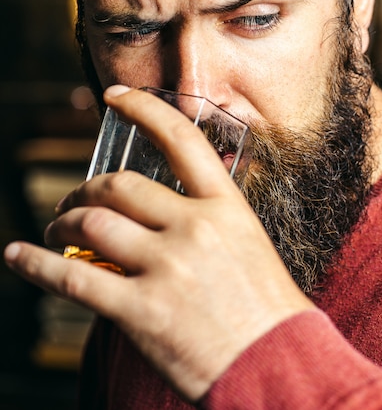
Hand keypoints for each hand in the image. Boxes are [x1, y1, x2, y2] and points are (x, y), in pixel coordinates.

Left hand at [4, 85, 313, 401]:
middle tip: (75, 199)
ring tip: (56, 228)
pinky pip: (71, 277)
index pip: (182, 141)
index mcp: (227, 209)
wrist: (278, 363)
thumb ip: (208, 224)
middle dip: (87, 188)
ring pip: (90, 223)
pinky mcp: (139, 311)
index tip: (116, 96)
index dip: (144, 111)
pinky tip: (19, 255)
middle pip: (119, 186)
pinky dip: (35, 263)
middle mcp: (195, 229)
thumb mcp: (249, 248)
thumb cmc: (268, 310)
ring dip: (62, 221)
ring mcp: (167, 268)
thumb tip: (159, 218)